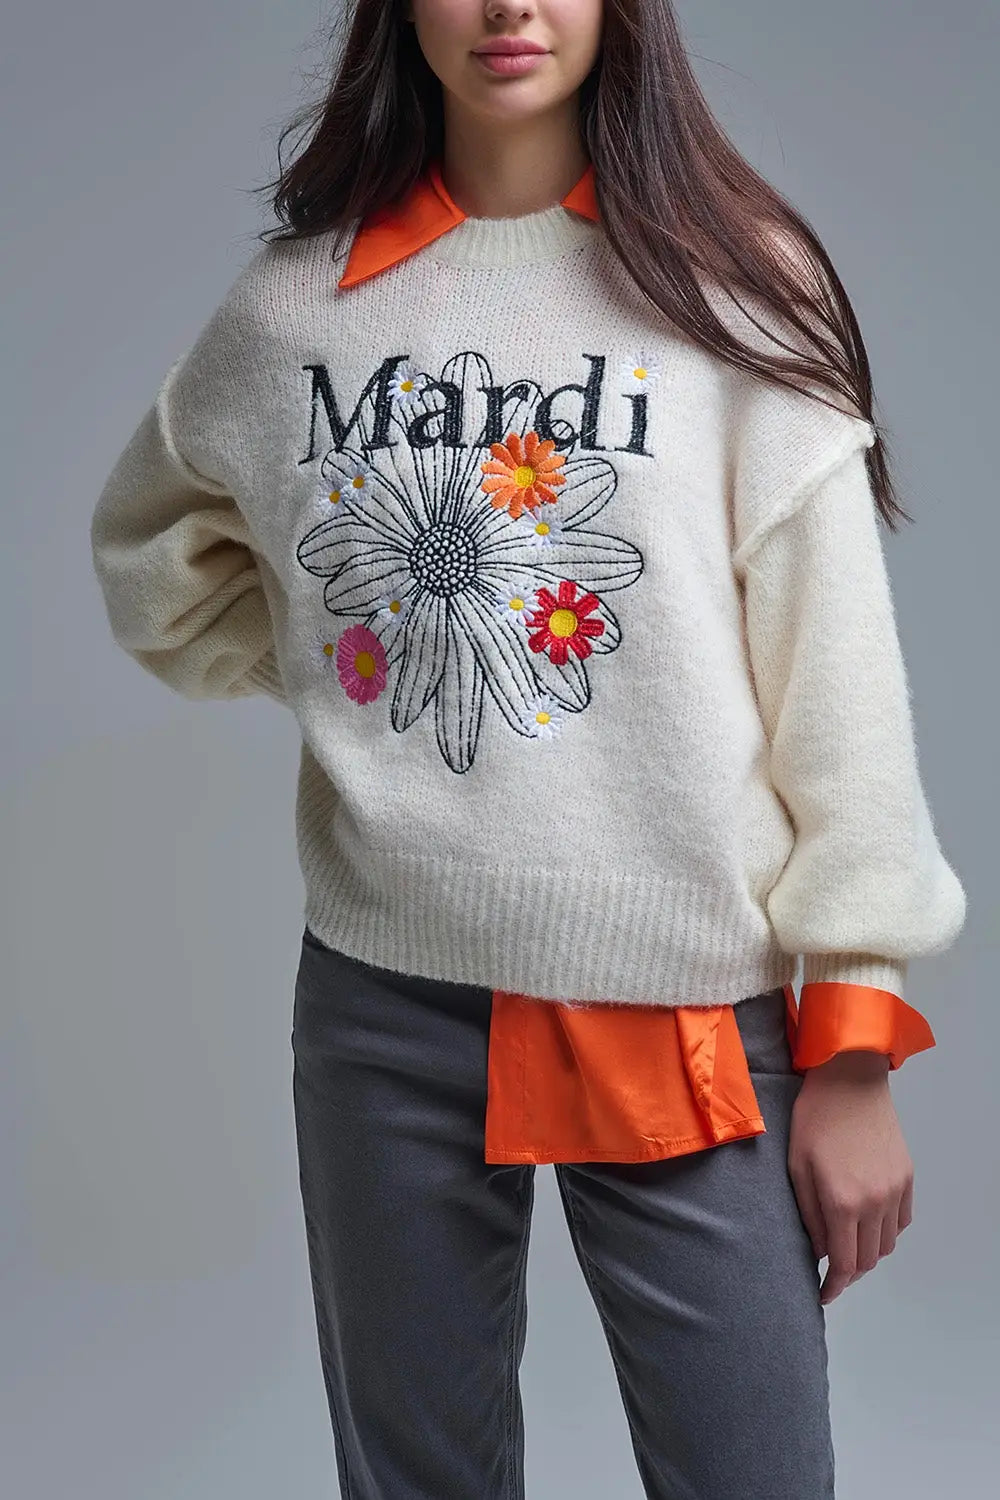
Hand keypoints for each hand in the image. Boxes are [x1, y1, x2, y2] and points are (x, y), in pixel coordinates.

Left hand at [787, 1050, 913, 1304]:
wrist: (849, 1079)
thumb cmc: (814, 1118)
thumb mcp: (797, 1167)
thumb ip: (809, 1215)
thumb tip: (821, 1251)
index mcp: (842, 1202)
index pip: (844, 1265)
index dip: (833, 1286)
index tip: (823, 1295)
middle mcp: (875, 1202)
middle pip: (868, 1260)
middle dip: (848, 1273)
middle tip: (830, 1271)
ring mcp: (895, 1189)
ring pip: (887, 1245)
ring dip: (867, 1252)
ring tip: (847, 1245)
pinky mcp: (907, 1176)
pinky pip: (901, 1221)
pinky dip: (886, 1232)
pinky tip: (867, 1223)